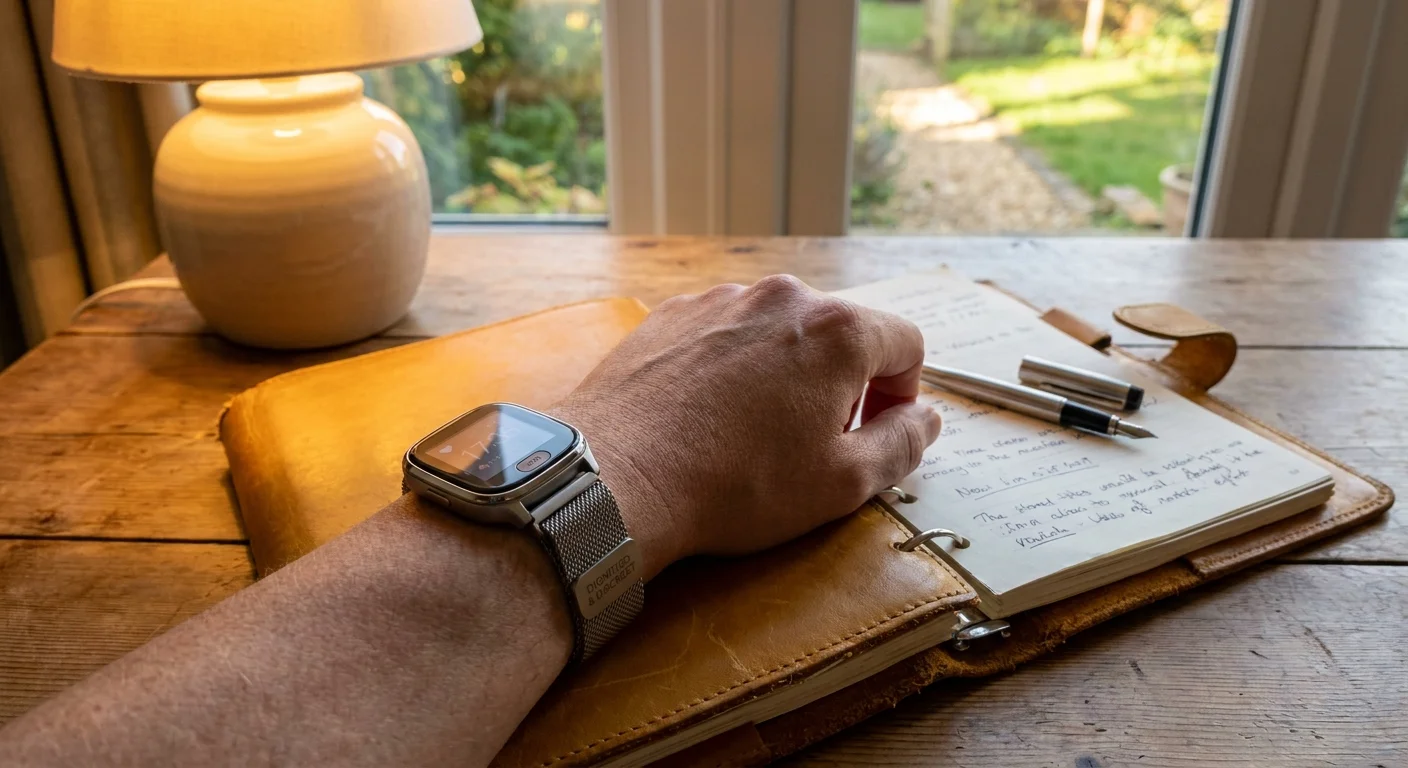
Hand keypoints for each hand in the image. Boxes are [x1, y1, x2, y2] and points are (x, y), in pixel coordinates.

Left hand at [552, 275, 941, 578]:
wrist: (618, 475)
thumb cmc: (735, 485)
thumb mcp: (842, 483)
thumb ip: (902, 444)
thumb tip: (927, 418)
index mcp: (838, 331)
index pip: (906, 343)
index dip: (902, 394)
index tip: (876, 432)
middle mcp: (782, 298)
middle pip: (840, 333)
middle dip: (842, 384)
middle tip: (815, 442)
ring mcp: (721, 301)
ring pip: (778, 332)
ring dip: (784, 374)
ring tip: (753, 434)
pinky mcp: (672, 315)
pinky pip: (724, 334)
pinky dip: (730, 368)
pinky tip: (707, 418)